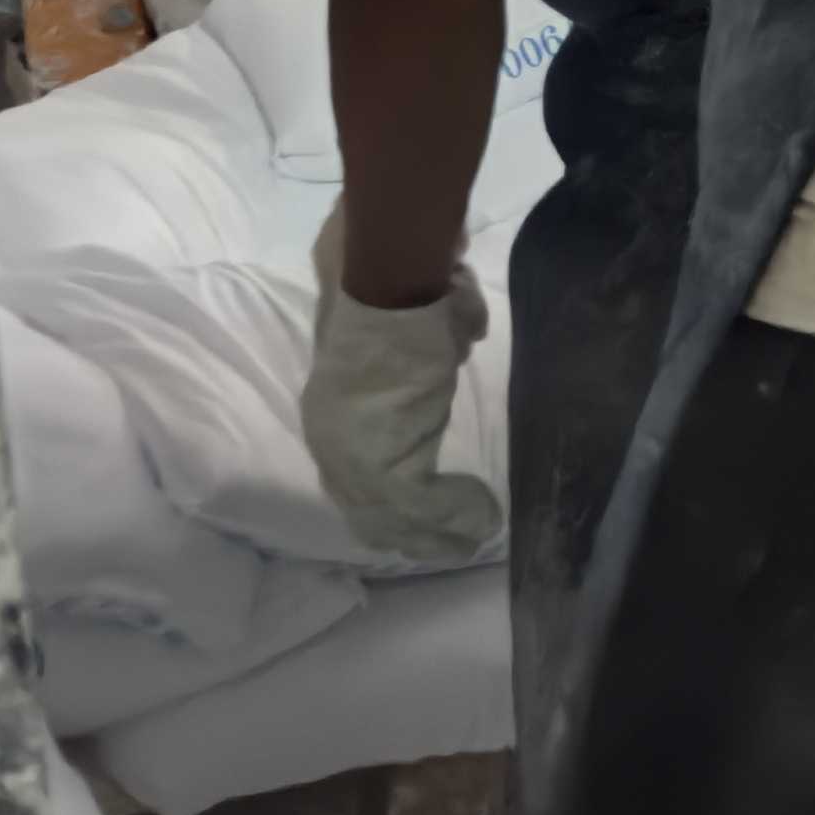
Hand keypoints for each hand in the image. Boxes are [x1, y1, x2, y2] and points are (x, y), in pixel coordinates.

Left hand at [301, 206, 501, 564]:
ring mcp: (352, 454)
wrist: (387, 279)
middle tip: (453, 537)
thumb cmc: (392, 277)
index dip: (386, 488)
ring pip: (394, 511)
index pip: (354, 463)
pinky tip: (484, 518)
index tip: (420, 500)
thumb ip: (431, 329)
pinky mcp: (382, 464)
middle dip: (409, 523)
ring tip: (474, 534)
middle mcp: (332, 437)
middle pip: (368, 500)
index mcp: (331, 402)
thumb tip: (464, 328)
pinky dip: (455, 514)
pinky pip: (421, 505)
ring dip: (436, 526)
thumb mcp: (410, 310)